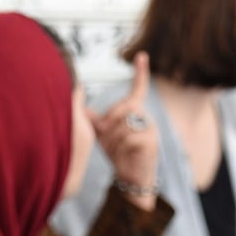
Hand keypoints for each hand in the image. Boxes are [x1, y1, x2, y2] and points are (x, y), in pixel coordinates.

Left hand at [90, 52, 159, 208]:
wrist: (131, 179)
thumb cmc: (120, 155)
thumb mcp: (105, 136)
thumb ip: (97, 122)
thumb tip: (84, 109)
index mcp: (136, 113)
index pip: (138, 89)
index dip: (140, 73)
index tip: (141, 56)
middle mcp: (146, 117)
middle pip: (125, 106)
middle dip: (109, 120)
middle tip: (104, 134)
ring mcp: (151, 129)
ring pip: (124, 122)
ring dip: (112, 137)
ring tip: (114, 149)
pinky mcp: (151, 142)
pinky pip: (129, 136)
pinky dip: (120, 146)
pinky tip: (123, 155)